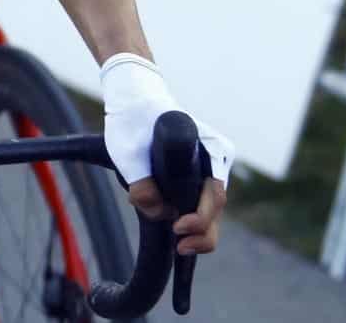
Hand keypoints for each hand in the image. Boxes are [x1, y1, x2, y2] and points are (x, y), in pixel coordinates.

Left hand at [100, 55, 233, 255]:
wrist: (134, 97)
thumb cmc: (133, 119)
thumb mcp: (128, 152)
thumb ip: (142, 186)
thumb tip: (160, 213)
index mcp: (211, 148)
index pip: (215, 196)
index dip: (199, 220)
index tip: (177, 228)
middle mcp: (217, 158)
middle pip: (216, 207)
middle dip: (201, 233)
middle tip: (180, 248)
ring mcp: (210, 166)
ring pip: (209, 207)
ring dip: (194, 227)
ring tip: (177, 241)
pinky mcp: (198, 172)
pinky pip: (199, 199)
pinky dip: (189, 215)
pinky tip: (174, 225)